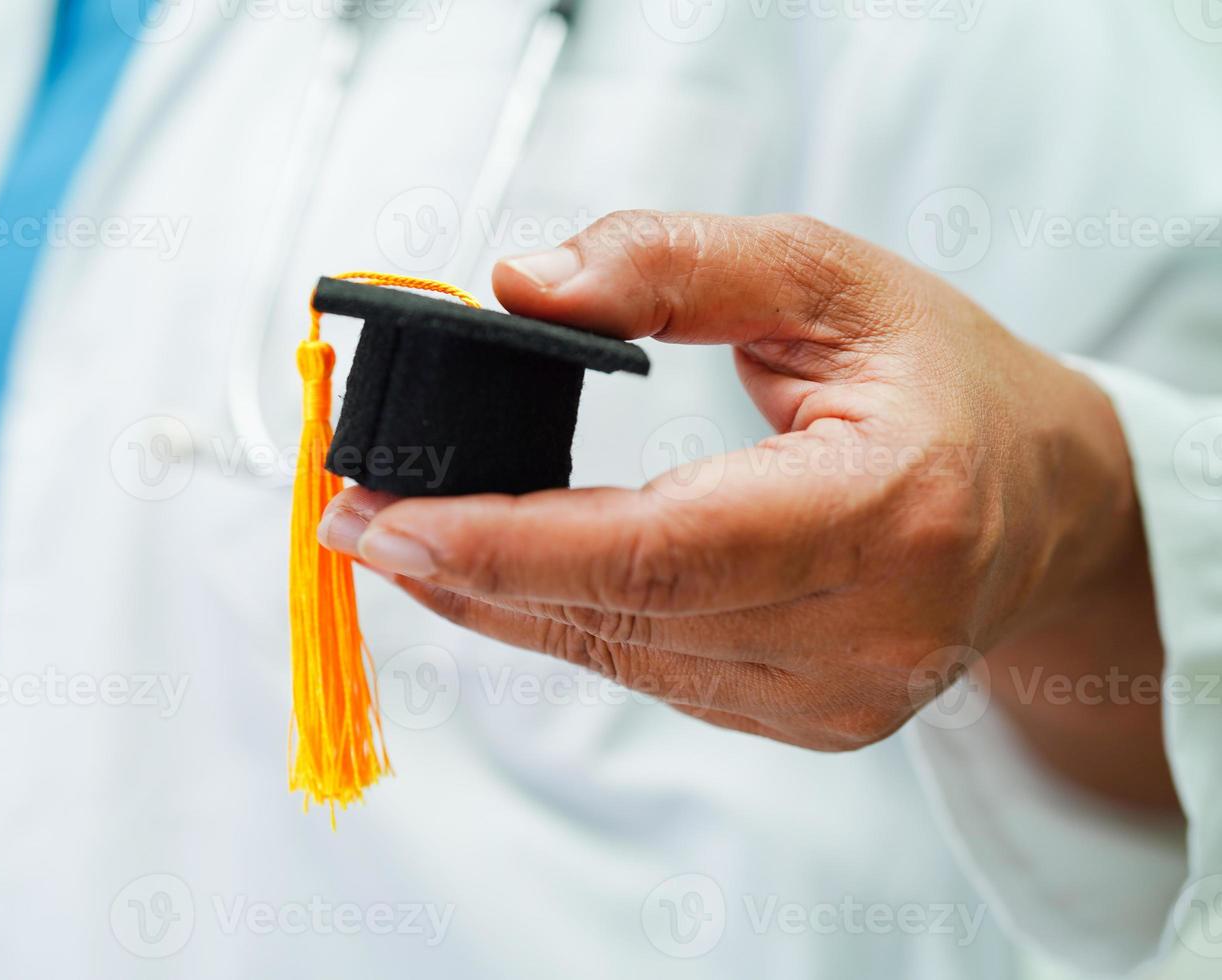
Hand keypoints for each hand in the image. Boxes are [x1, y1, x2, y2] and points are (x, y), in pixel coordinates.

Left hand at [320, 212, 1168, 801]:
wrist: (1045, 503)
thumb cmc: (946, 381)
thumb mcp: (827, 276)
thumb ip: (676, 264)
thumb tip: (527, 285)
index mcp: (890, 507)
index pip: (661, 550)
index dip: (506, 542)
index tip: (384, 518)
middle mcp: (870, 627)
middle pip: (622, 615)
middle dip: (468, 571)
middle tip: (356, 524)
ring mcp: (841, 692)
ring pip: (624, 657)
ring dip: (501, 599)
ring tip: (407, 540)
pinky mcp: (813, 718)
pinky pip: (654, 674)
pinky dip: (570, 621)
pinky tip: (509, 578)